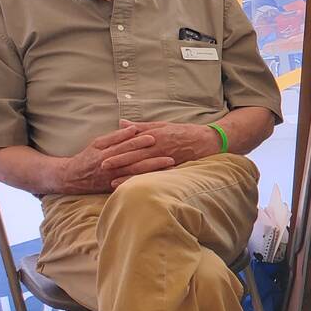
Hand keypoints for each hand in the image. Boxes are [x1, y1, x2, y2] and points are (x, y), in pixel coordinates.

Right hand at [56, 125, 174, 193]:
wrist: (71, 177)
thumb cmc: (87, 157)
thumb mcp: (97, 143)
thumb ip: (115, 136)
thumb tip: (132, 128)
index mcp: (105, 153)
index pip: (125, 146)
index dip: (139, 142)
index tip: (154, 137)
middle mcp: (110, 166)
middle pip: (133, 161)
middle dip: (152, 158)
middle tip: (170, 154)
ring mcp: (113, 178)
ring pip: (136, 173)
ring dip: (153, 170)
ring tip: (170, 165)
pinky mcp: (114, 187)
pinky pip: (132, 184)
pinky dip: (146, 181)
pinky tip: (159, 179)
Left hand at [96, 119, 219, 185]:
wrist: (208, 140)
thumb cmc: (183, 131)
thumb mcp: (162, 125)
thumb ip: (141, 126)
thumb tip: (121, 123)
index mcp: (154, 135)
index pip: (131, 143)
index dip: (116, 151)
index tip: (102, 156)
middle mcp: (159, 146)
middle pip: (135, 155)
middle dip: (118, 162)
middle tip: (101, 168)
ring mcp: (166, 158)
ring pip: (144, 167)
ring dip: (128, 175)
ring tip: (113, 182)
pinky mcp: (174, 167)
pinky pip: (157, 175)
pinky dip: (145, 181)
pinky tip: (136, 187)